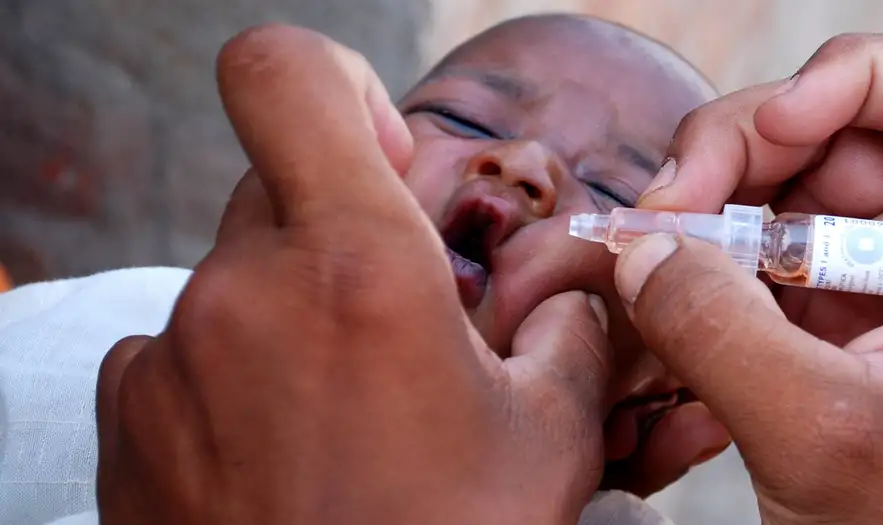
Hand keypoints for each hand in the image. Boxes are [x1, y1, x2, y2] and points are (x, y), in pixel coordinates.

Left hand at [95, 25, 611, 524]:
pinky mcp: (124, 419)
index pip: (280, 72)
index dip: (331, 86)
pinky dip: (232, 377)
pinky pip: (182, 351)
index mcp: (353, 267)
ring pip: (235, 277)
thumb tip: (576, 282)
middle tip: (393, 325)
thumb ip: (571, 325)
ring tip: (345, 416)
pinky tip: (284, 455)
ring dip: (289, 316)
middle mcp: (239, 293)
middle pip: (275, 186)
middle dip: (337, 231)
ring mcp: (167, 358)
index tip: (377, 156)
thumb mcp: (549, 437)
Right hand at [616, 34, 882, 522]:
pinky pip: (758, 246)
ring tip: (655, 255)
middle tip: (664, 212)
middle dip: (737, 152)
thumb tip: (639, 247)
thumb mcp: (815, 433)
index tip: (761, 136)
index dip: (840, 82)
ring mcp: (881, 279)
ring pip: (785, 182)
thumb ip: (717, 329)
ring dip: (709, 206)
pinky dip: (705, 257)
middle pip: (835, 127)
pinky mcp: (830, 314)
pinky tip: (671, 296)